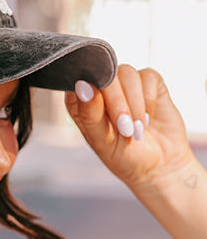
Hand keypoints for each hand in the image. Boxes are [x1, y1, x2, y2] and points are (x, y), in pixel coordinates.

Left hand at [64, 64, 195, 192]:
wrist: (160, 166)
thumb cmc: (125, 157)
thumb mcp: (103, 142)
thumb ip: (90, 114)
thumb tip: (83, 85)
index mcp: (82, 103)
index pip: (77, 82)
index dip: (90, 94)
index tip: (102, 115)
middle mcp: (102, 89)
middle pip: (105, 74)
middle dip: (117, 102)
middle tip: (125, 128)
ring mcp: (126, 84)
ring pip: (127, 73)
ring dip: (134, 103)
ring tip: (137, 130)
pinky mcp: (149, 82)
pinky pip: (148, 76)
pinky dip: (149, 99)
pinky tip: (148, 118)